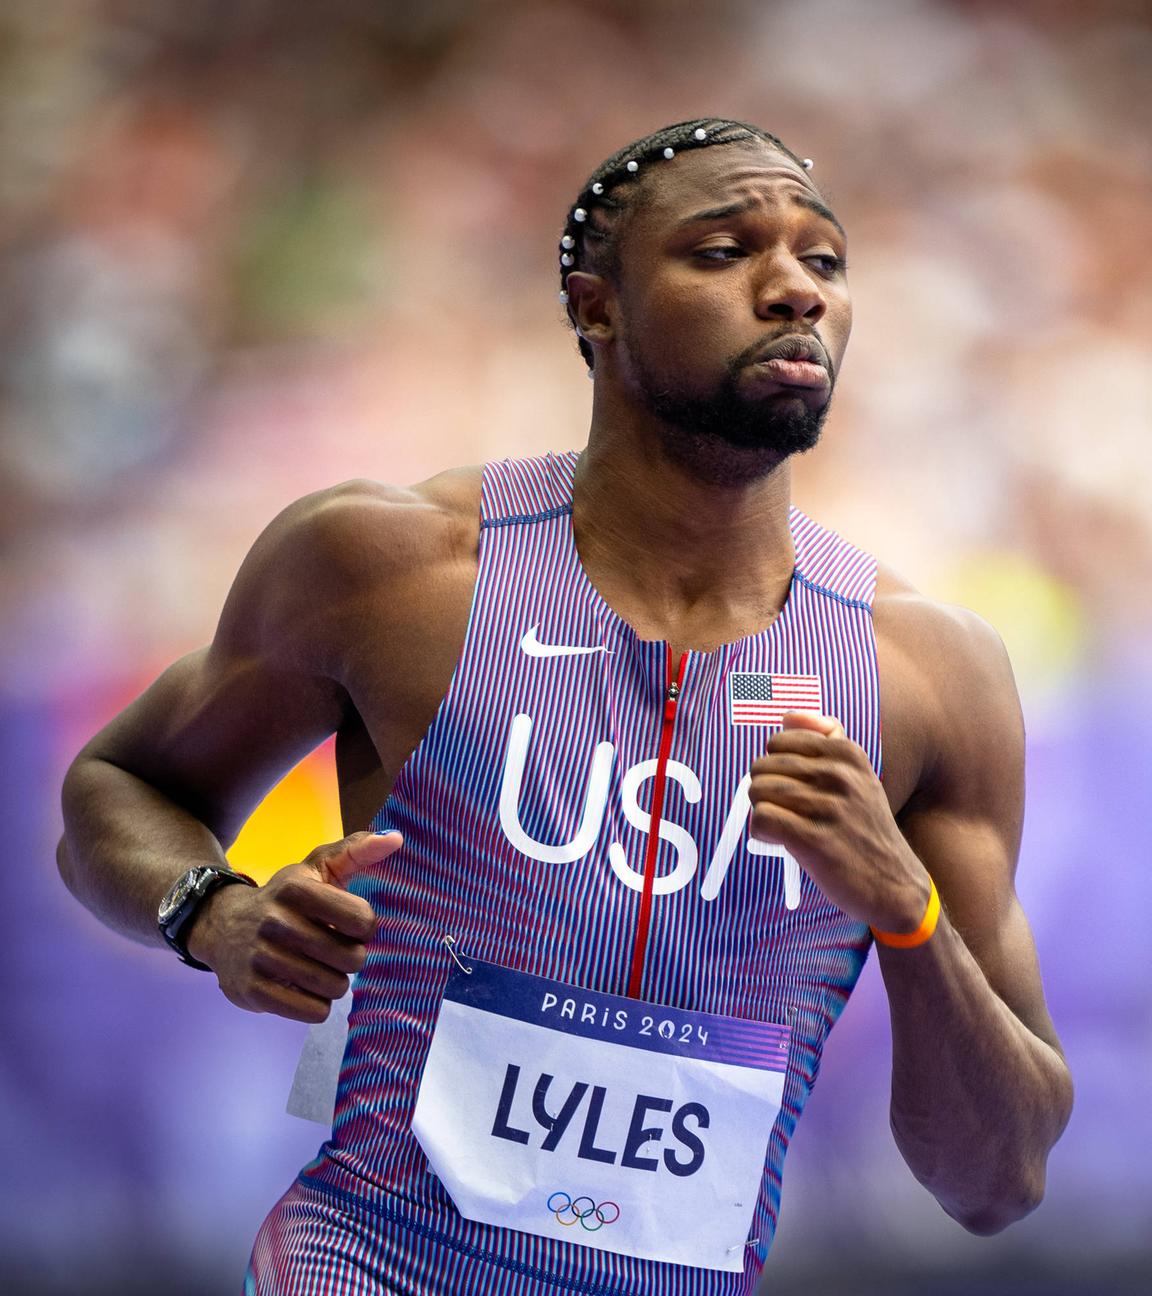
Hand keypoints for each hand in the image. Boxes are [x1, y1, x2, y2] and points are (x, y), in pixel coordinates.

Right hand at [186, 830, 402, 1021]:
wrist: (224, 926)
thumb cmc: (285, 898)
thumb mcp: (317, 868)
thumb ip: (357, 851)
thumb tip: (397, 838)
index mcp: (295, 888)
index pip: (361, 919)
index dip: (365, 927)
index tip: (352, 926)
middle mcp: (275, 921)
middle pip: (351, 958)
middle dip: (352, 957)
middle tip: (336, 950)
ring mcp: (261, 958)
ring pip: (335, 987)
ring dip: (336, 982)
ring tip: (321, 967)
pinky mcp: (253, 991)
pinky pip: (313, 1011)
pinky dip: (318, 1003)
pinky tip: (305, 987)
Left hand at [748, 713, 928, 931]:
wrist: (894, 884)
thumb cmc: (865, 827)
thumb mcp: (859, 775)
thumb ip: (828, 740)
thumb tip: (788, 714)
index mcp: (847, 753)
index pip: (778, 742)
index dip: (774, 766)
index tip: (790, 787)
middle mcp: (839, 775)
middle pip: (762, 766)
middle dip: (763, 789)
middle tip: (783, 811)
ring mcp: (828, 807)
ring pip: (758, 791)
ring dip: (761, 810)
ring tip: (781, 826)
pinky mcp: (815, 840)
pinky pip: (762, 819)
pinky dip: (760, 831)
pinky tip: (776, 840)